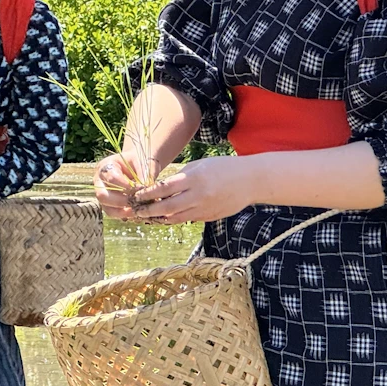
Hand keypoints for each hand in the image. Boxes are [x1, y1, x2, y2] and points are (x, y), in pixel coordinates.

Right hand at [94, 151, 154, 219]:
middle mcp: (99, 180)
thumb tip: (145, 192)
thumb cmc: (141, 161)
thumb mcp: (144, 163)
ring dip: (123, 212)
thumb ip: (144, 176)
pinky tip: (137, 212)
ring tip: (139, 211)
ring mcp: (103, 193)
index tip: (142, 189)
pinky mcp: (108, 203)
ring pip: (106, 208)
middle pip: (103, 196)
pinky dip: (125, 215)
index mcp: (106, 166)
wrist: (140, 163)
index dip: (127, 186)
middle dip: (122, 201)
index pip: (112, 178)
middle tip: (138, 202)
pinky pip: (113, 213)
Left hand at [131, 156, 255, 223]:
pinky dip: (174, 219)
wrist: (251, 181)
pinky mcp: (209, 217)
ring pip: (175, 218)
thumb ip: (179, 177)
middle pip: (166, 207)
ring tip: (147, 216)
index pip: (163, 189)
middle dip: (148, 210)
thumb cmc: (222, 168)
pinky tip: (165, 217)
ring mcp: (204, 208)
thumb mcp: (199, 165)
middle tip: (136, 211)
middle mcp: (198, 195)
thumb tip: (159, 188)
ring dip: (159, 218)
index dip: (147, 194)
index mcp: (193, 179)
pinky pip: (187, 219)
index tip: (135, 196)